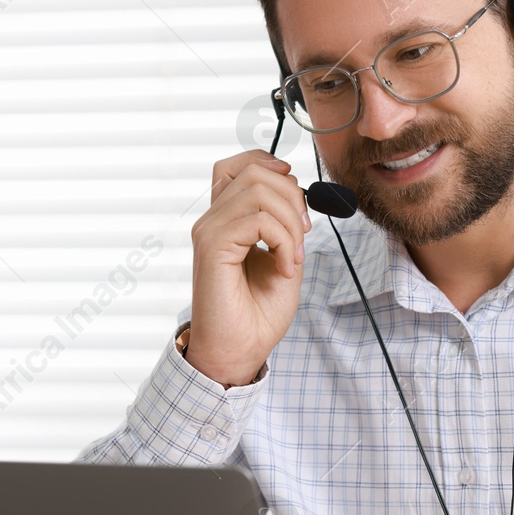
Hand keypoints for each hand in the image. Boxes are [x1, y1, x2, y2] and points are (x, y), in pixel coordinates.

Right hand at [186, 149, 310, 386]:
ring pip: (259, 191)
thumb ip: (286, 225)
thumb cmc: (258, 312)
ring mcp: (209, 231)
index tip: (297, 195)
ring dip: (291, 222)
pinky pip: (258, 220)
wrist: (240, 349)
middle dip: (293, 197)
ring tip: (295, 256)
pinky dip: (284, 241)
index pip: (238, 165)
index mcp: (226, 220)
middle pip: (254, 171)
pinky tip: (285, 268)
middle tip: (304, 235)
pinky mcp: (212, 247)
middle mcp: (213, 220)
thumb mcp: (284, 257)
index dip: (270, 165)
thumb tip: (298, 192)